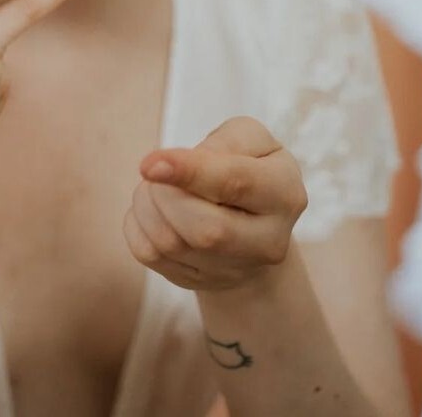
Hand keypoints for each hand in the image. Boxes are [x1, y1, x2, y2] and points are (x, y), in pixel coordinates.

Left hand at [122, 116, 307, 291]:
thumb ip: (222, 143)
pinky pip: (150, 256)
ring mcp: (233, 270)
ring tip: (155, 185)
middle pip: (204, 228)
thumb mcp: (250, 139)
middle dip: (166, 193)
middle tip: (156, 169)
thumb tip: (178, 165)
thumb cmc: (248, 166)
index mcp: (285, 193)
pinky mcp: (196, 281)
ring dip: (147, 204)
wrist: (251, 222)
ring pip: (171, 243)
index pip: (236, 183)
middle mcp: (268, 241)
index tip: (149, 163)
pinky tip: (152, 209)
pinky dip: (137, 225)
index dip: (190, 172)